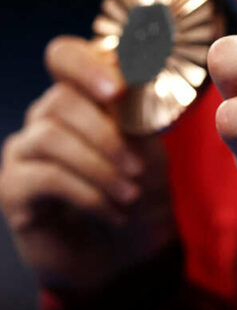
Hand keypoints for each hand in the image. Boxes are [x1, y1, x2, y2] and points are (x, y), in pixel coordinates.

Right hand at [0, 36, 175, 291]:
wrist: (125, 253)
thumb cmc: (137, 190)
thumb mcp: (148, 147)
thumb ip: (139, 113)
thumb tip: (137, 77)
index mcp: (82, 97)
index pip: (65, 56)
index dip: (86, 65)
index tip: (119, 89)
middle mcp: (46, 117)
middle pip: (60, 101)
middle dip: (106, 135)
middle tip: (138, 168)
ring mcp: (25, 151)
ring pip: (50, 138)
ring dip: (99, 168)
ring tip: (131, 195)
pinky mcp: (14, 189)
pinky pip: (45, 178)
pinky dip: (88, 195)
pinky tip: (114, 212)